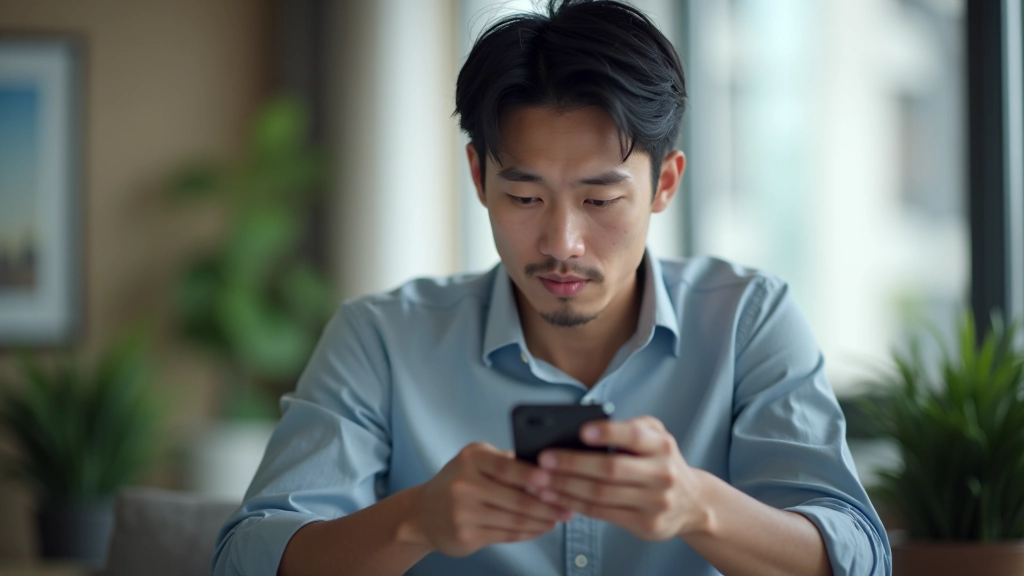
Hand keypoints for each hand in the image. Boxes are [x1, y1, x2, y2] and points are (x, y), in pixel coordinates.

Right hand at [408, 442, 573, 556]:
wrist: (422, 514)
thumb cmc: (458, 482)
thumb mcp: (476, 461)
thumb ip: (507, 462)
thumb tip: (548, 467)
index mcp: (471, 459)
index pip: (508, 467)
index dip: (534, 475)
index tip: (556, 480)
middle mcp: (464, 485)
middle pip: (516, 498)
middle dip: (548, 504)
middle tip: (569, 506)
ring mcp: (464, 512)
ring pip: (515, 519)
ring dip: (543, 520)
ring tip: (560, 518)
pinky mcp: (466, 535)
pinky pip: (507, 534)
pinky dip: (529, 532)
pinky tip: (541, 528)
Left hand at [525, 416, 707, 540]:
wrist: (693, 502)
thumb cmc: (658, 460)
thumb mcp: (654, 437)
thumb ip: (627, 429)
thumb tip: (580, 431)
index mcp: (662, 445)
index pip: (634, 435)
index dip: (608, 432)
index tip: (581, 430)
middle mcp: (663, 473)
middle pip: (611, 468)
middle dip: (573, 464)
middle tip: (543, 458)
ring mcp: (655, 502)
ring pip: (602, 494)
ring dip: (566, 487)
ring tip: (540, 480)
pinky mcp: (645, 524)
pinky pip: (602, 513)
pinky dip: (574, 504)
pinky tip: (555, 496)